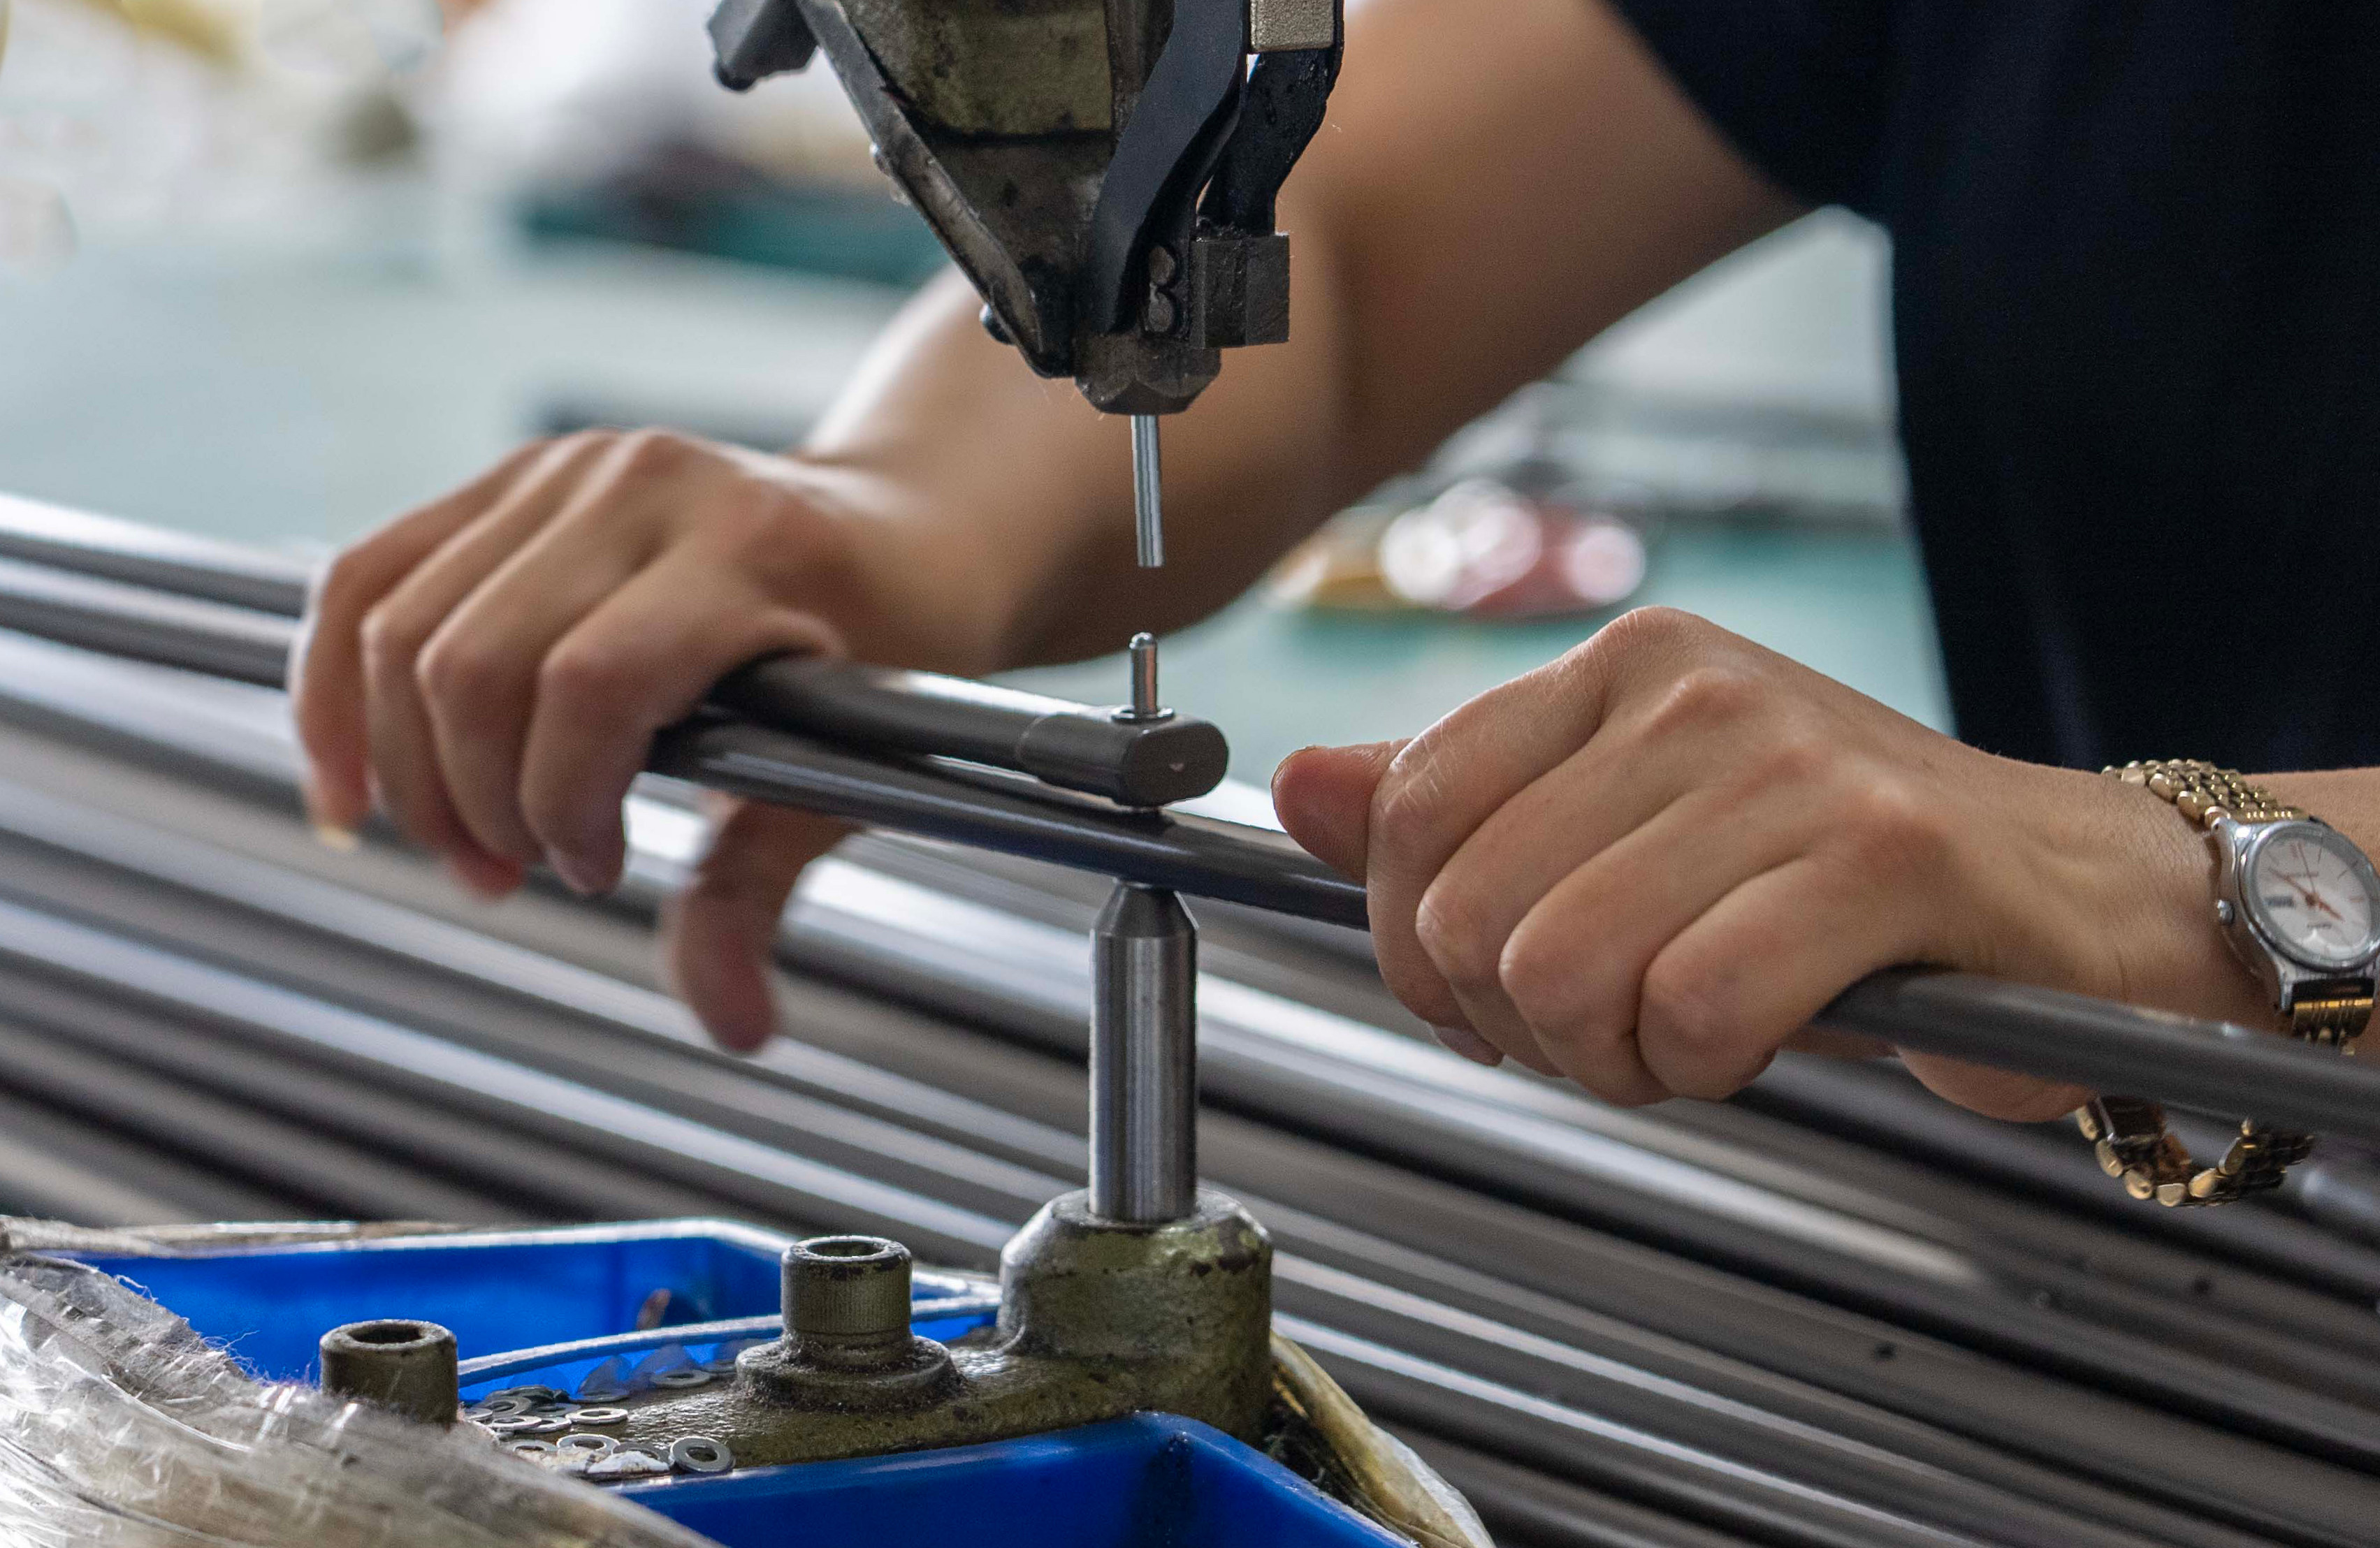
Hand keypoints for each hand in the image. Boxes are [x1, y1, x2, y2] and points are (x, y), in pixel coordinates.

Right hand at [291, 429, 992, 1051]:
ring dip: (405, 767)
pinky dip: (334, 691)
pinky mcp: (507, 477)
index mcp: (747, 549)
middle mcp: (645, 485)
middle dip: (473, 803)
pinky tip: (351, 786)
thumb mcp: (843, 774)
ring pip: (398, 626)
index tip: (600, 869)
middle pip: (471, 663)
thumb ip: (758, 895)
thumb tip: (732, 1026)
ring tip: (469, 845)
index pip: (588, 685)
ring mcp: (565, 467)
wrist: (894, 533)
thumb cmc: (879, 658)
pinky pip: (366, 577)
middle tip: (519, 874)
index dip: (562, 802)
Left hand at [1272, 607, 2259, 1120]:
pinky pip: (1698, 1006)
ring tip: (1689, 1036)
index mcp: (1623, 665)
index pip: (1412, 808)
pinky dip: (1708, 1067)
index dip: (1415, 945)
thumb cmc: (1843, 878)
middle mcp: (1695, 689)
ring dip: (1614, 1056)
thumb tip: (1295, 787)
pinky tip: (1761, 1040)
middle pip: (1471, 911)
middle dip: (1519, 1023)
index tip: (1482, 996)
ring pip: (1567, 968)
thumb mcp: (1632, 823)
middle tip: (1614, 1032)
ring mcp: (1790, 761)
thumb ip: (1463, 807)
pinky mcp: (1885, 854)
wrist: (2077, 898)